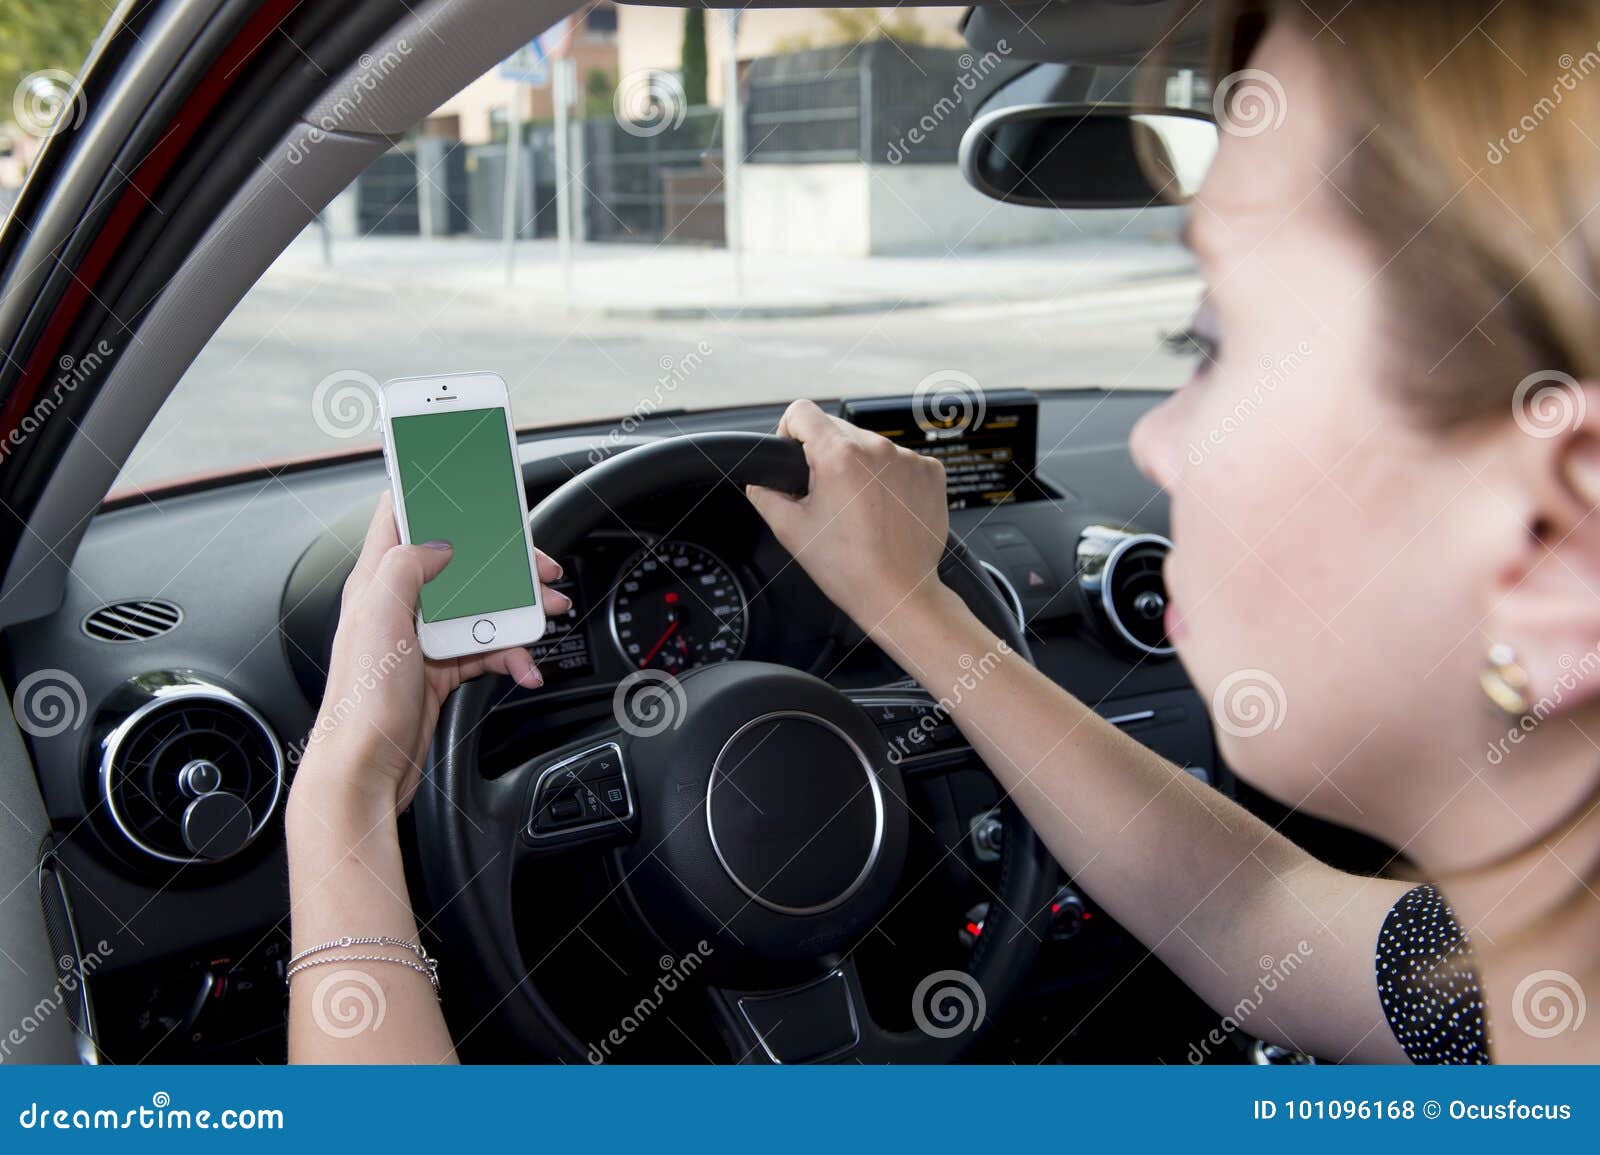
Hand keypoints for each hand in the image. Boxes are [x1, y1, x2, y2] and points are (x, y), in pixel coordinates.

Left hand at [289, 492, 569, 817]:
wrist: (367, 771)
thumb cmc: (361, 702)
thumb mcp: (379, 617)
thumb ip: (407, 566)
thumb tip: (440, 544)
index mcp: (377, 580)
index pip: (402, 516)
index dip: (436, 496)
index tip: (474, 485)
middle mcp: (401, 603)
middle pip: (462, 561)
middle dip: (506, 562)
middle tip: (542, 568)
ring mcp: (424, 637)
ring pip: (483, 605)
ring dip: (520, 609)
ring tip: (548, 615)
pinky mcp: (442, 669)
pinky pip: (487, 650)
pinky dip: (511, 656)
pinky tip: (525, 666)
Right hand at [746, 399, 949, 633]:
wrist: (900, 594)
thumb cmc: (850, 569)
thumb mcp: (790, 530)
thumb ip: (765, 494)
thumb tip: (760, 481)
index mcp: (840, 456)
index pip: (802, 412)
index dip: (789, 432)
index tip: (794, 456)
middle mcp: (878, 449)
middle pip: (838, 429)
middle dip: (826, 457)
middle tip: (828, 498)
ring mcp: (909, 459)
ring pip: (870, 446)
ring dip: (860, 467)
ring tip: (859, 509)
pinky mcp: (931, 473)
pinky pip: (900, 461)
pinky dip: (889, 479)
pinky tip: (884, 510)